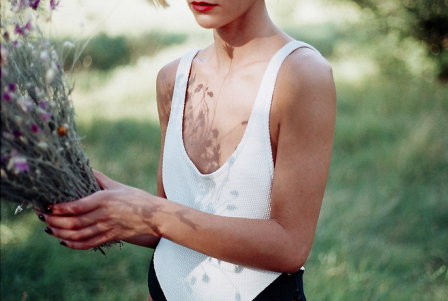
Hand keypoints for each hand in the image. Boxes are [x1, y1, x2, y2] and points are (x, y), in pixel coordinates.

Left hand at [39, 170, 162, 249]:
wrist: (155, 216)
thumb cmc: (137, 198)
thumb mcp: (118, 186)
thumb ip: (100, 178)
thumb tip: (86, 167)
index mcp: (104, 200)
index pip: (75, 206)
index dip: (58, 209)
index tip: (47, 207)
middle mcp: (103, 215)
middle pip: (72, 223)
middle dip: (54, 222)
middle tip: (43, 218)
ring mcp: (106, 228)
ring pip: (77, 235)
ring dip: (60, 234)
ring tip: (49, 229)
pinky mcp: (110, 237)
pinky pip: (88, 244)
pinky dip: (73, 244)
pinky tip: (64, 241)